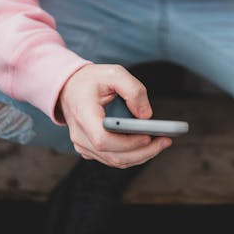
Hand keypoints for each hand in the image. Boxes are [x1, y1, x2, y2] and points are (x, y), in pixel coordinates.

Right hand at [57, 64, 171, 167]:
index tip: (147, 136)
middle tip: (164, 141)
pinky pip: (111, 159)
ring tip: (161, 143)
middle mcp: (80, 134)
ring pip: (114, 161)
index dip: (127, 143)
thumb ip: (133, 89)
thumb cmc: (92, 79)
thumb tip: (146, 115)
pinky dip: (131, 156)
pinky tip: (147, 146)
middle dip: (142, 152)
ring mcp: (83, 144)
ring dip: (140, 156)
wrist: (70, 87)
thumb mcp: (113, 72)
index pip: (103, 139)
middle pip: (112, 155)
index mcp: (83, 114)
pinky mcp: (89, 149)